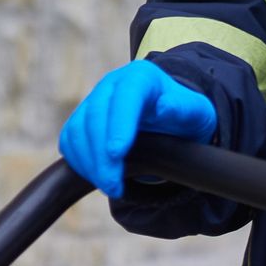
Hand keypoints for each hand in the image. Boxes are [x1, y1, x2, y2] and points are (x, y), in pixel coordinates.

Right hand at [59, 61, 217, 198]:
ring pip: (78, 130)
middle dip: (101, 155)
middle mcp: (112, 85)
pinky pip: (69, 140)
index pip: (126, 97)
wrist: (167, 118)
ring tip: (109, 187)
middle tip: (113, 186)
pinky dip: (78, 161)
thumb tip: (165, 106)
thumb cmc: (183, 117)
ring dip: (89, 163)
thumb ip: (183, 108)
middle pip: (96, 116)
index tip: (117, 154)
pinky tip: (96, 177)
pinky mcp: (81, 119)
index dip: (119, 125)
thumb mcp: (195, 112)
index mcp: (140, 78)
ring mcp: (93, 101)